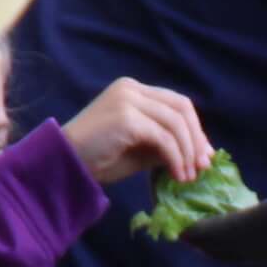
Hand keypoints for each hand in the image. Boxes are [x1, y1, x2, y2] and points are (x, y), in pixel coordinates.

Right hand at [63, 78, 210, 186]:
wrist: (63, 164)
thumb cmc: (97, 158)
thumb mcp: (139, 149)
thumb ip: (164, 144)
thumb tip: (197, 153)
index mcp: (133, 90)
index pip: (176, 103)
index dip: (195, 129)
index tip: (203, 155)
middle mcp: (131, 89)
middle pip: (181, 108)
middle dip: (197, 138)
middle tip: (203, 166)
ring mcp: (128, 100)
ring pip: (175, 123)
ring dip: (188, 152)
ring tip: (189, 176)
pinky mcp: (126, 117)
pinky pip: (163, 138)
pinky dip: (176, 158)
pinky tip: (177, 175)